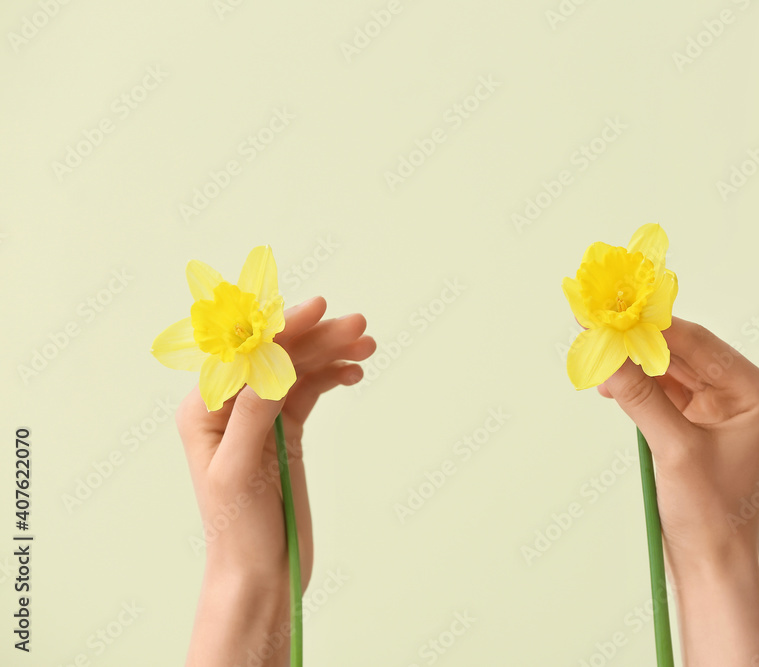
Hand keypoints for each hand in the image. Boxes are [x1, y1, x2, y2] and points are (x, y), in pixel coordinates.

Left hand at [178, 296, 374, 665]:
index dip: (283, 326)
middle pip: (278, 355)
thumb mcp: (239, 469)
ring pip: (298, 369)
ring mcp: (261, 417)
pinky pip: (309, 390)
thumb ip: (254, 412)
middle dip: (316, 337)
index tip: (319, 308)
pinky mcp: (286, 431)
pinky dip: (331, 376)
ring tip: (367, 345)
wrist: (259, 574)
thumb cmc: (237, 529)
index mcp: (204, 408)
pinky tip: (353, 373)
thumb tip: (276, 360)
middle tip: (359, 325)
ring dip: (331, 353)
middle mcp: (230, 405)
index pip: (247, 353)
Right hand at [599, 316, 758, 664]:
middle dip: (640, 342)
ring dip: (634, 364)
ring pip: (669, 370)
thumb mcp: (673, 450)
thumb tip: (607, 355)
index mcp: (756, 392)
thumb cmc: (712, 515)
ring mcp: (719, 409)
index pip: (699, 343)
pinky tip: (610, 382)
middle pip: (683, 352)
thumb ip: (640, 397)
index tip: (616, 309)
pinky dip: (636, 386)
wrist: (713, 566)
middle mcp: (742, 394)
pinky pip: (663, 392)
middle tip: (598, 325)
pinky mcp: (696, 425)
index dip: (654, 325)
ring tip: (597, 353)